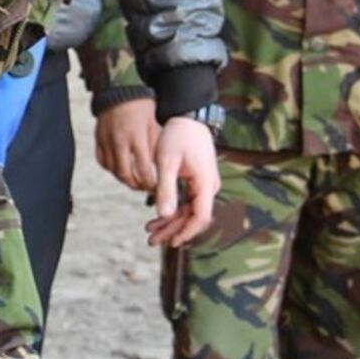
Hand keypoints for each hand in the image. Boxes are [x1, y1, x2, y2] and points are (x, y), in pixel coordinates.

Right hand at [95, 98, 160, 190]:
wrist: (120, 89)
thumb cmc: (141, 106)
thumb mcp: (154, 125)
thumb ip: (155, 147)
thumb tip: (159, 167)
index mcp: (137, 138)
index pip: (143, 171)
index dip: (150, 184)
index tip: (155, 187)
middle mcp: (119, 142)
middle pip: (125, 175)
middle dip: (135, 185)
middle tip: (143, 187)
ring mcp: (106, 141)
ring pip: (112, 170)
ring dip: (123, 178)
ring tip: (133, 179)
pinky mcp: (98, 138)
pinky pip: (102, 160)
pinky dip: (110, 168)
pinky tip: (119, 168)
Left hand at [145, 117, 219, 246]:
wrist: (187, 116)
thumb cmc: (177, 136)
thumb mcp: (167, 163)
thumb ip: (166, 190)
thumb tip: (163, 215)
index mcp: (205, 183)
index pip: (200, 217)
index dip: (185, 232)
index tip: (170, 242)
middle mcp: (209, 186)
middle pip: (193, 218)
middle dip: (173, 231)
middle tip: (151, 241)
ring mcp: (205, 185)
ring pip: (189, 212)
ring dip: (171, 223)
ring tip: (150, 232)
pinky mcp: (198, 182)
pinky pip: (187, 202)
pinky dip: (173, 210)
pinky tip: (157, 217)